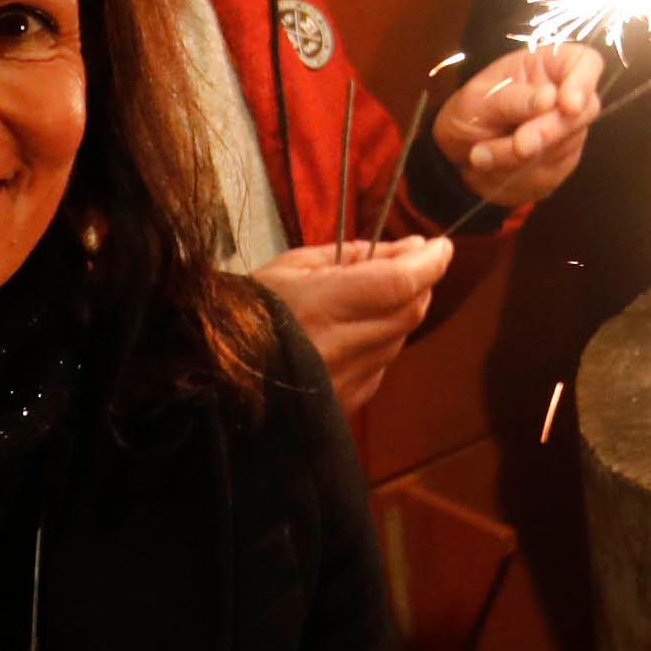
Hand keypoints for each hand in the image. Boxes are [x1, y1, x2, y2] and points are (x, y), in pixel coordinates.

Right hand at [254, 235, 451, 413]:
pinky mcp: (344, 405)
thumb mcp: (292, 266)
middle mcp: (342, 346)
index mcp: (323, 305)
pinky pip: (380, 366)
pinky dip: (381, 343)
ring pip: (398, 339)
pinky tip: (356, 333)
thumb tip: (405, 249)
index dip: (428, 263)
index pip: (399, 284)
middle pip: (409, 312)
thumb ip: (352, 256)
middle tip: (412, 264)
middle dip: (421, 284)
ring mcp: (346, 381)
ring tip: (376, 296)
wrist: (208, 375)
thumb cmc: (247, 308)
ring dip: (400, 313)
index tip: (441, 245)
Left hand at [433, 42, 606, 209]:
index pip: (585, 62)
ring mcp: (568, 132)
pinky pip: (548, 177)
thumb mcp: (477, 100)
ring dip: (516, 160)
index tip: (568, 105)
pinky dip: (515, 178)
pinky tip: (492, 168)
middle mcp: (566, 97)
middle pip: (583, 112)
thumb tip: (549, 98)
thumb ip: (512, 100)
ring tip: (480, 154)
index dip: (583, 82)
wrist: (458, 149)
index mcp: (548, 66)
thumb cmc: (469, 111)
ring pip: (561, 150)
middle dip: (548, 132)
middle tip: (519, 144)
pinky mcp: (561, 165)